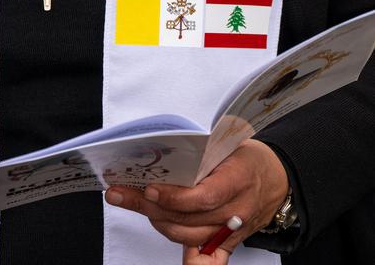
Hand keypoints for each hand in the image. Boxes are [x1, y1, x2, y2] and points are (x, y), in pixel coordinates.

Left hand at [105, 139, 288, 255]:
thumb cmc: (248, 158)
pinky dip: (191, 263)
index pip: (203, 197)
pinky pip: (208, 259)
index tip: (149, 190)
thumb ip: (201, 154)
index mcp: (237, 179)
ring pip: (188, 236)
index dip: (174, 197)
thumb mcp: (228, 145)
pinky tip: (176, 256)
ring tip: (133, 204)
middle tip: (121, 193)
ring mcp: (231, 230)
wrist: (278, 179)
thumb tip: (162, 153)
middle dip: (149, 207)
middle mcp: (235, 210)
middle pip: (188, 219)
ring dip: (156, 221)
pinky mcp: (228, 242)